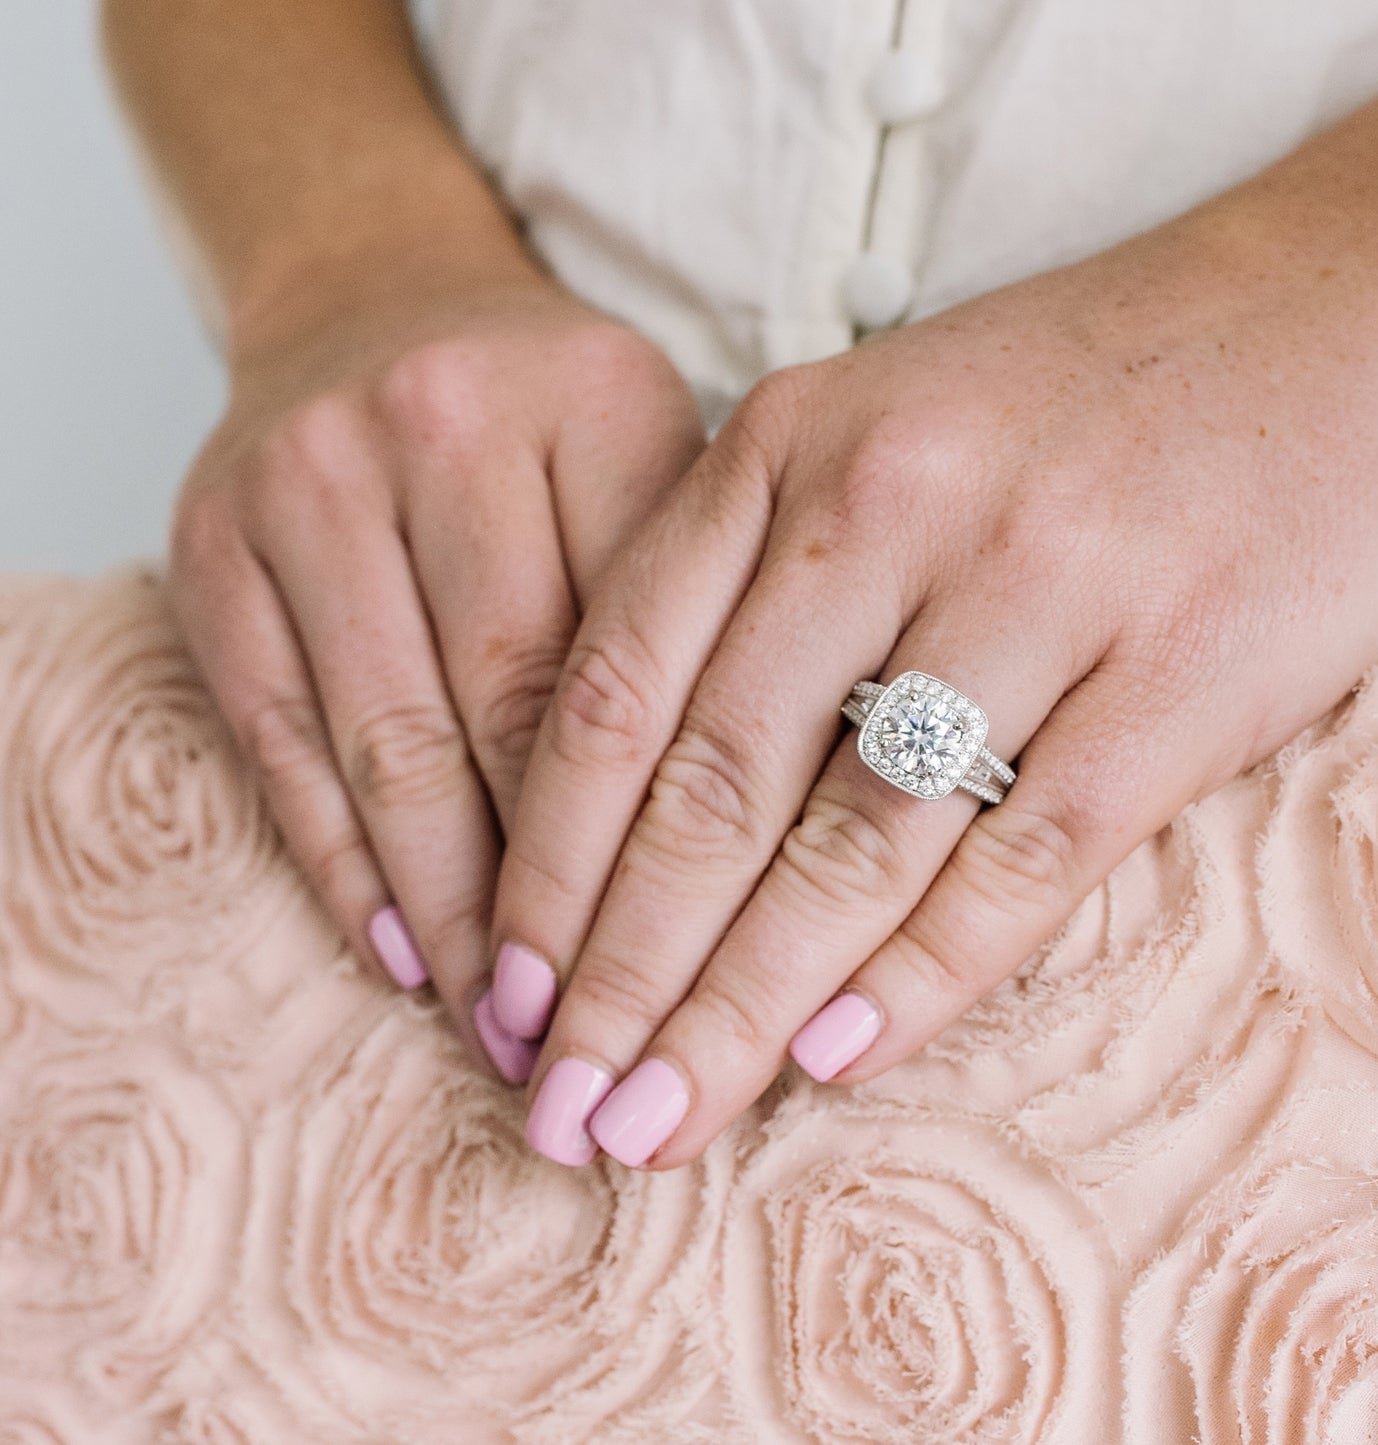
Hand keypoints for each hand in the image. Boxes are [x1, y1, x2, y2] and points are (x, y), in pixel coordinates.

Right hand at [167, 259, 703, 1071]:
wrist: (371, 300)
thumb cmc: (548, 416)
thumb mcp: (657, 465)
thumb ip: (702, 613)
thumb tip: (743, 844)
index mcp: (598, 405)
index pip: (645, 661)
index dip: (669, 834)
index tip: (698, 964)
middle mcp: (444, 426)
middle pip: (516, 712)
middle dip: (559, 900)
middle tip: (601, 1033)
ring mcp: (311, 484)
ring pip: (395, 747)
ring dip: (452, 914)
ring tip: (503, 1029)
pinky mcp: (213, 548)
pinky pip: (283, 743)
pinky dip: (343, 864)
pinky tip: (399, 952)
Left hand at [490, 78, 1377, 1166]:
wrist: (1320, 320)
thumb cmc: (1060, 403)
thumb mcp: (866, 435)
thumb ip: (748, 584)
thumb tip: (634, 810)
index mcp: (784, 446)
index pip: (616, 689)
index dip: (546, 863)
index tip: (501, 993)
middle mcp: (889, 507)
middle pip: (712, 789)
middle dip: (619, 975)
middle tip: (560, 1109)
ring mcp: (1038, 587)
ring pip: (849, 844)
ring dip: (741, 1010)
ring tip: (660, 1125)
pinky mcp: (1176, 674)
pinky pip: (1024, 859)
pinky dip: (923, 974)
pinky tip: (834, 1059)